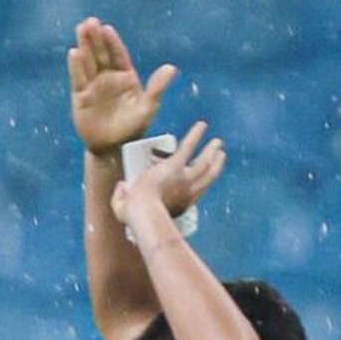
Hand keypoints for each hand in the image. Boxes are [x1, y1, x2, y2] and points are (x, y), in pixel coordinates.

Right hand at [68, 17, 174, 156]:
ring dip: (84, 45)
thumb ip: (157, 87)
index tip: (107, 28)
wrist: (113, 147)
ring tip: (80, 28)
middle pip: (101, 53)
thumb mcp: (148, 107)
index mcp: (126, 76)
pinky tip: (73, 52)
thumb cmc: (134, 127)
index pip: (118, 55)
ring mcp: (94, 86)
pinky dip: (75, 66)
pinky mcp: (81, 96)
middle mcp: (108, 77)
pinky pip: (78, 78)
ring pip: (88, 62)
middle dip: (95, 38)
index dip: (112, 41)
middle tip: (90, 21)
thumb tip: (171, 68)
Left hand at [116, 121, 224, 243]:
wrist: (142, 209)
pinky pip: (188, 146)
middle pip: (207, 177)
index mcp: (179, 205)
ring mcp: (185, 178)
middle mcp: (188, 191)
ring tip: (217, 142)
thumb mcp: (124, 209)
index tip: (196, 180)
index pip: (192, 193)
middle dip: (215, 166)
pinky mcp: (176, 164)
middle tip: (220, 157)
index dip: (196, 186)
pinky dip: (196, 134)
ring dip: (211, 151)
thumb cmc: (134, 215)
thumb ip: (121, 197)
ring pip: (204, 162)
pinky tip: (201, 125)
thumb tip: (122, 184)